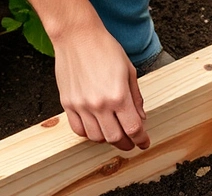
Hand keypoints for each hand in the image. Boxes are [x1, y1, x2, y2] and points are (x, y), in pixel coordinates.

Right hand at [52, 25, 149, 151]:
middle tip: (130, 142)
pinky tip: (95, 127)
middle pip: (115, 138)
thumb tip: (141, 118)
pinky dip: (88, 133)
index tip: (144, 142)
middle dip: (126, 143)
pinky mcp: (68, 104)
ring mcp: (81, 106)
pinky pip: (78, 129)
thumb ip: (136, 97)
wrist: (76, 36)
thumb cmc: (103, 48)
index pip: (133, 128)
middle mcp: (99, 104)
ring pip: (96, 137)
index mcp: (118, 96)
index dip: (141, 139)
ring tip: (113, 132)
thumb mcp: (129, 71)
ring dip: (107, 139)